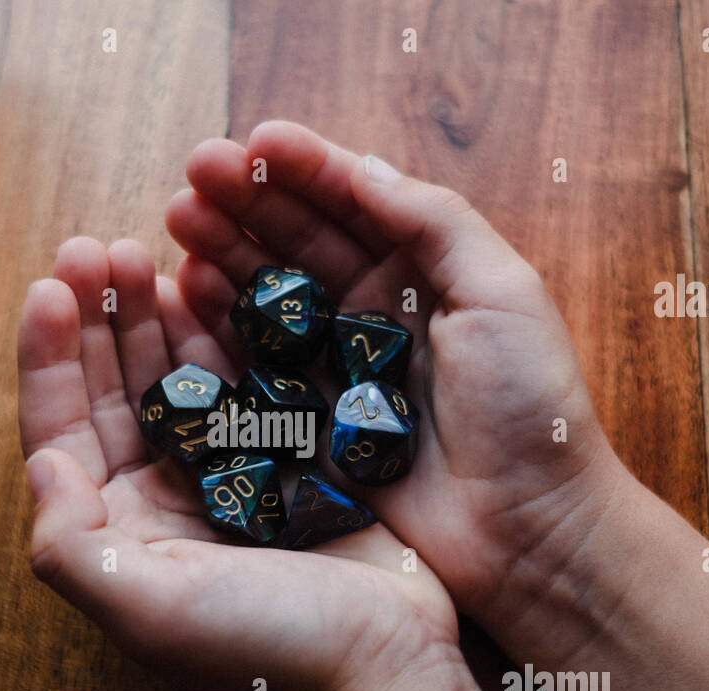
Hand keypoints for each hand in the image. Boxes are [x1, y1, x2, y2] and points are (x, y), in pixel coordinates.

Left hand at [17, 235, 477, 690]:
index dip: (48, 358)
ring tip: (144, 251)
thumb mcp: (148, 610)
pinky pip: (242, 378)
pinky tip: (211, 285)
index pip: (62, 432)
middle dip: (99, 319)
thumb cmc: (263, 645)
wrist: (384, 666)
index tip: (51, 287)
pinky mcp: (286, 456)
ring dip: (154, 314)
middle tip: (98, 248)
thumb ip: (73, 545)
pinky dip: (222, 331)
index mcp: (120, 531)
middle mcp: (164, 498)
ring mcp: (227, 472)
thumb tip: (43, 464)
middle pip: (114, 391)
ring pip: (176, 376)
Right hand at [166, 121, 627, 657]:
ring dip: (224, 253)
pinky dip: (218, 326)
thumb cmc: (530, 409)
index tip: (253, 142)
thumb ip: (435, 223)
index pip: (355, 203)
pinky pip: (255, 362)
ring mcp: (338, 366)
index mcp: (426, 272)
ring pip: (269, 294)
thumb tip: (362, 166)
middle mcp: (376, 312)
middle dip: (247, 202)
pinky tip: (186, 293)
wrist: (527, 530)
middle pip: (300, 242)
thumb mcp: (503, 294)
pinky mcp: (312, 421)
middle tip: (193, 175)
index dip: (304, 168)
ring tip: (177, 222)